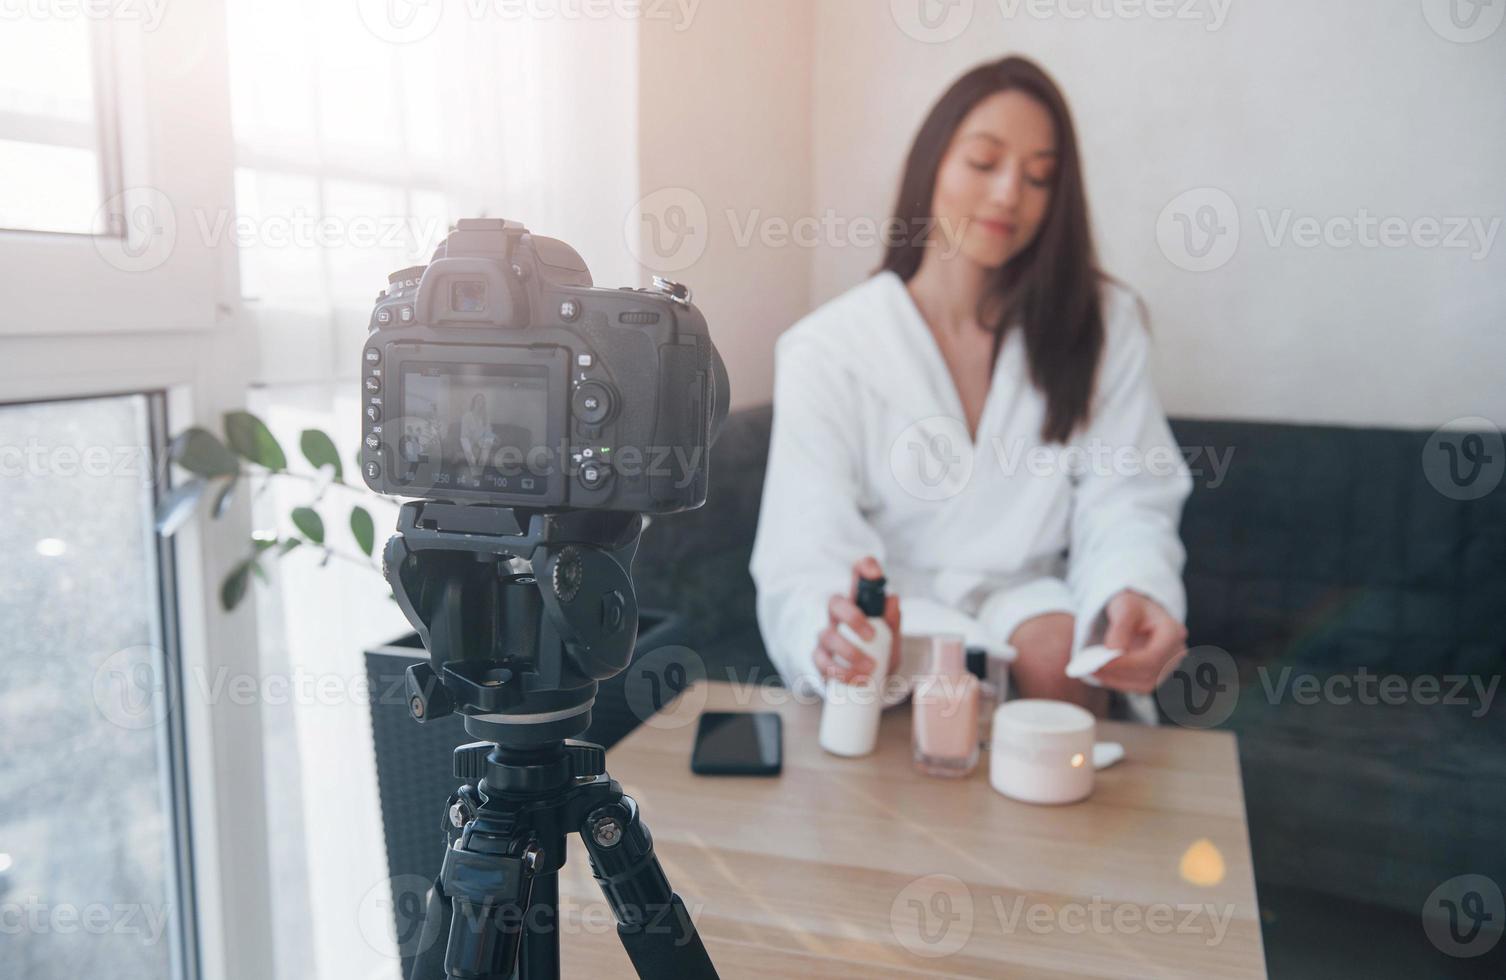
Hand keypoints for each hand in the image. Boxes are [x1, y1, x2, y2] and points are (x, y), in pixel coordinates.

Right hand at [813, 556, 901, 684]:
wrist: (865, 686)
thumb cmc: (878, 655)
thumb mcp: (891, 640)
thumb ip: (892, 621)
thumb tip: (893, 599)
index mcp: (859, 604)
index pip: (858, 577)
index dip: (864, 569)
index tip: (875, 573)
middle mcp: (838, 615)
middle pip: (835, 602)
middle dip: (853, 617)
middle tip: (872, 636)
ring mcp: (826, 635)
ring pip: (828, 635)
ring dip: (849, 652)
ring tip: (869, 667)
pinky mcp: (819, 658)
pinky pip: (822, 661)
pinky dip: (840, 671)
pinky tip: (855, 678)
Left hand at [1092, 590, 1187, 694]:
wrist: (1139, 613)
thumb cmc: (1133, 606)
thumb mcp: (1125, 606)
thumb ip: (1120, 627)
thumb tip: (1113, 651)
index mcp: (1173, 633)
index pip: (1151, 658)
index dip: (1126, 664)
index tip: (1100, 662)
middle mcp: (1176, 653)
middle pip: (1148, 673)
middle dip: (1118, 672)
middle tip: (1089, 667)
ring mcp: (1169, 666)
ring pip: (1144, 684)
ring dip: (1116, 680)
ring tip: (1092, 669)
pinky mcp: (1157, 675)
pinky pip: (1139, 685)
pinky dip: (1119, 681)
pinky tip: (1102, 673)